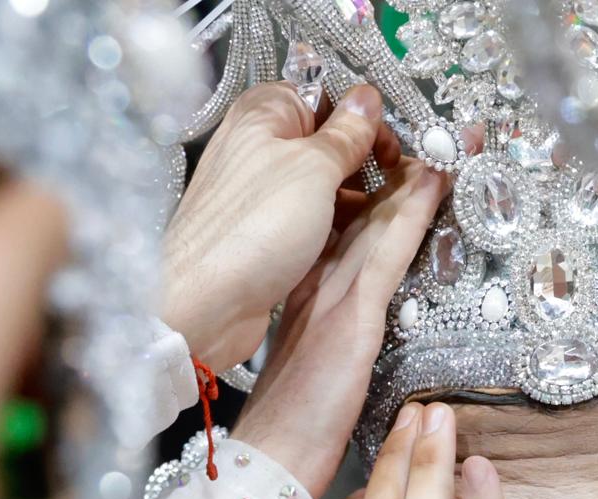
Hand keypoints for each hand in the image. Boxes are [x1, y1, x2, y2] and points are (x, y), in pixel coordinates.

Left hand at [159, 82, 398, 371]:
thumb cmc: (255, 229)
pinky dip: (331, 225)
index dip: (362, 120)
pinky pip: (308, 216)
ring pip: (320, 183)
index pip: (325, 96)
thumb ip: (346, 134)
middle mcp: (257, 146)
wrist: (206, 303)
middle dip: (360, 162)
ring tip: (375, 219)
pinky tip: (350, 242)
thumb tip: (368, 98)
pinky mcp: (264, 229)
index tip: (389, 150)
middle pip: (325, 141)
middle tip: (390, 185)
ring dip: (350, 198)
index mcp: (264, 114)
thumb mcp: (315, 169)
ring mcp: (260, 191)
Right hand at [230, 158, 449, 498]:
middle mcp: (314, 279)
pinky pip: (385, 253)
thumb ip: (332, 331)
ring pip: (376, 218)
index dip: (375, 183)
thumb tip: (353, 322)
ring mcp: (330, 294)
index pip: (342, 220)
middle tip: (443, 129)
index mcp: (304, 287)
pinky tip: (434, 185)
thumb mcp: (312, 362)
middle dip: (399, 164)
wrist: (270, 459)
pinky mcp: (349, 318)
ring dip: (416, 174)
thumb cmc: (291, 424)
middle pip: (360, 207)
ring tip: (453, 138)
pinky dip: (410, 214)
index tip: (405, 156)